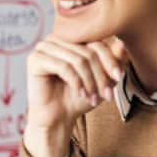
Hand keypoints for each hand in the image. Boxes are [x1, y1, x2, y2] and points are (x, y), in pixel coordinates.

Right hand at [24, 35, 126, 156]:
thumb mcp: (103, 78)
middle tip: (106, 95)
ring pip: (78, 59)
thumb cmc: (78, 97)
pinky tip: (80, 94)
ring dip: (90, 81)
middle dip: (101, 75)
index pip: (97, 41)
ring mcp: (43, 47)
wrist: (58, 117)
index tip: (119, 78)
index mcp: (71, 38)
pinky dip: (76, 83)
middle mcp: (56, 38)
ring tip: (93, 98)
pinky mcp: (35, 59)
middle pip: (88, 51)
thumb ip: (113, 61)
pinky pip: (63, 67)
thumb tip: (122, 43)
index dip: (110, 60)